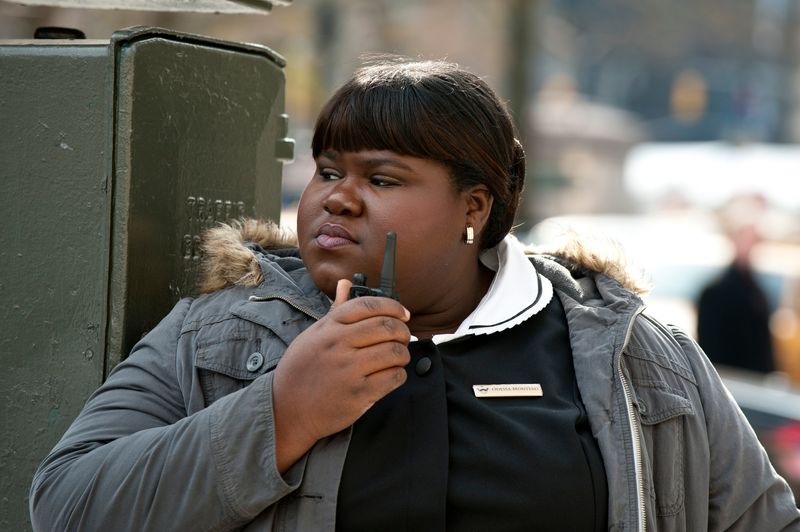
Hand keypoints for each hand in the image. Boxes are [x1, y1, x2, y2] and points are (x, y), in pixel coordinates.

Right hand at [272, 279, 410, 471]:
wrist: (286, 408)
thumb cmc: (301, 369)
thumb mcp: (313, 334)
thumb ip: (335, 310)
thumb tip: (346, 282)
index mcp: (330, 327)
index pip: (369, 305)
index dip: (393, 307)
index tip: (403, 314)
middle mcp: (339, 344)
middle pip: (387, 327)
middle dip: (402, 331)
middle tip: (403, 337)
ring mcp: (349, 370)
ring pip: (395, 352)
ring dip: (403, 354)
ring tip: (397, 357)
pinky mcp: (359, 394)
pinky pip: (394, 377)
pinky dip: (399, 374)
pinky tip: (391, 374)